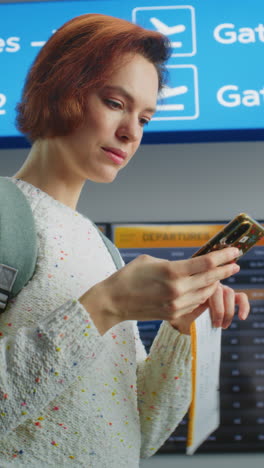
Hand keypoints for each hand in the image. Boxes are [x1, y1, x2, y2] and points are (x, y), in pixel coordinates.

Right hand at [80, 247, 241, 334]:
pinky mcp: (174, 314)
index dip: (224, 256)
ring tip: (221, 275)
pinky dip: (204, 294)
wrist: (114, 302)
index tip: (234, 251)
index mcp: (172, 272)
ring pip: (206, 292)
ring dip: (215, 282)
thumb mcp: (149, 260)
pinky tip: (206, 288)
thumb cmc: (128, 277)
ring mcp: (177, 304)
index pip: (207, 263)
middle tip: (235, 263)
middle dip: (226, 270)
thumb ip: (172, 263)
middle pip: (211, 278)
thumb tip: (188, 265)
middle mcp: (178, 289)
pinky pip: (196, 303)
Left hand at [170, 283, 249, 334]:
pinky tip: (242, 317)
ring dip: (228, 311)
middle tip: (216, 325)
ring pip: (229, 294)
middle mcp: (210, 283)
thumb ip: (186, 307)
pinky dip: (244, 306)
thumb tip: (194, 311)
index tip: (207, 314)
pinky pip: (241, 298)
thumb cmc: (180, 313)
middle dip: (219, 310)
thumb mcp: (181, 310)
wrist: (183, 317)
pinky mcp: (230, 298)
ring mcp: (221, 289)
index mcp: (196, 283)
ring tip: (223, 326)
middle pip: (219, 290)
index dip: (208, 300)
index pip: (206, 285)